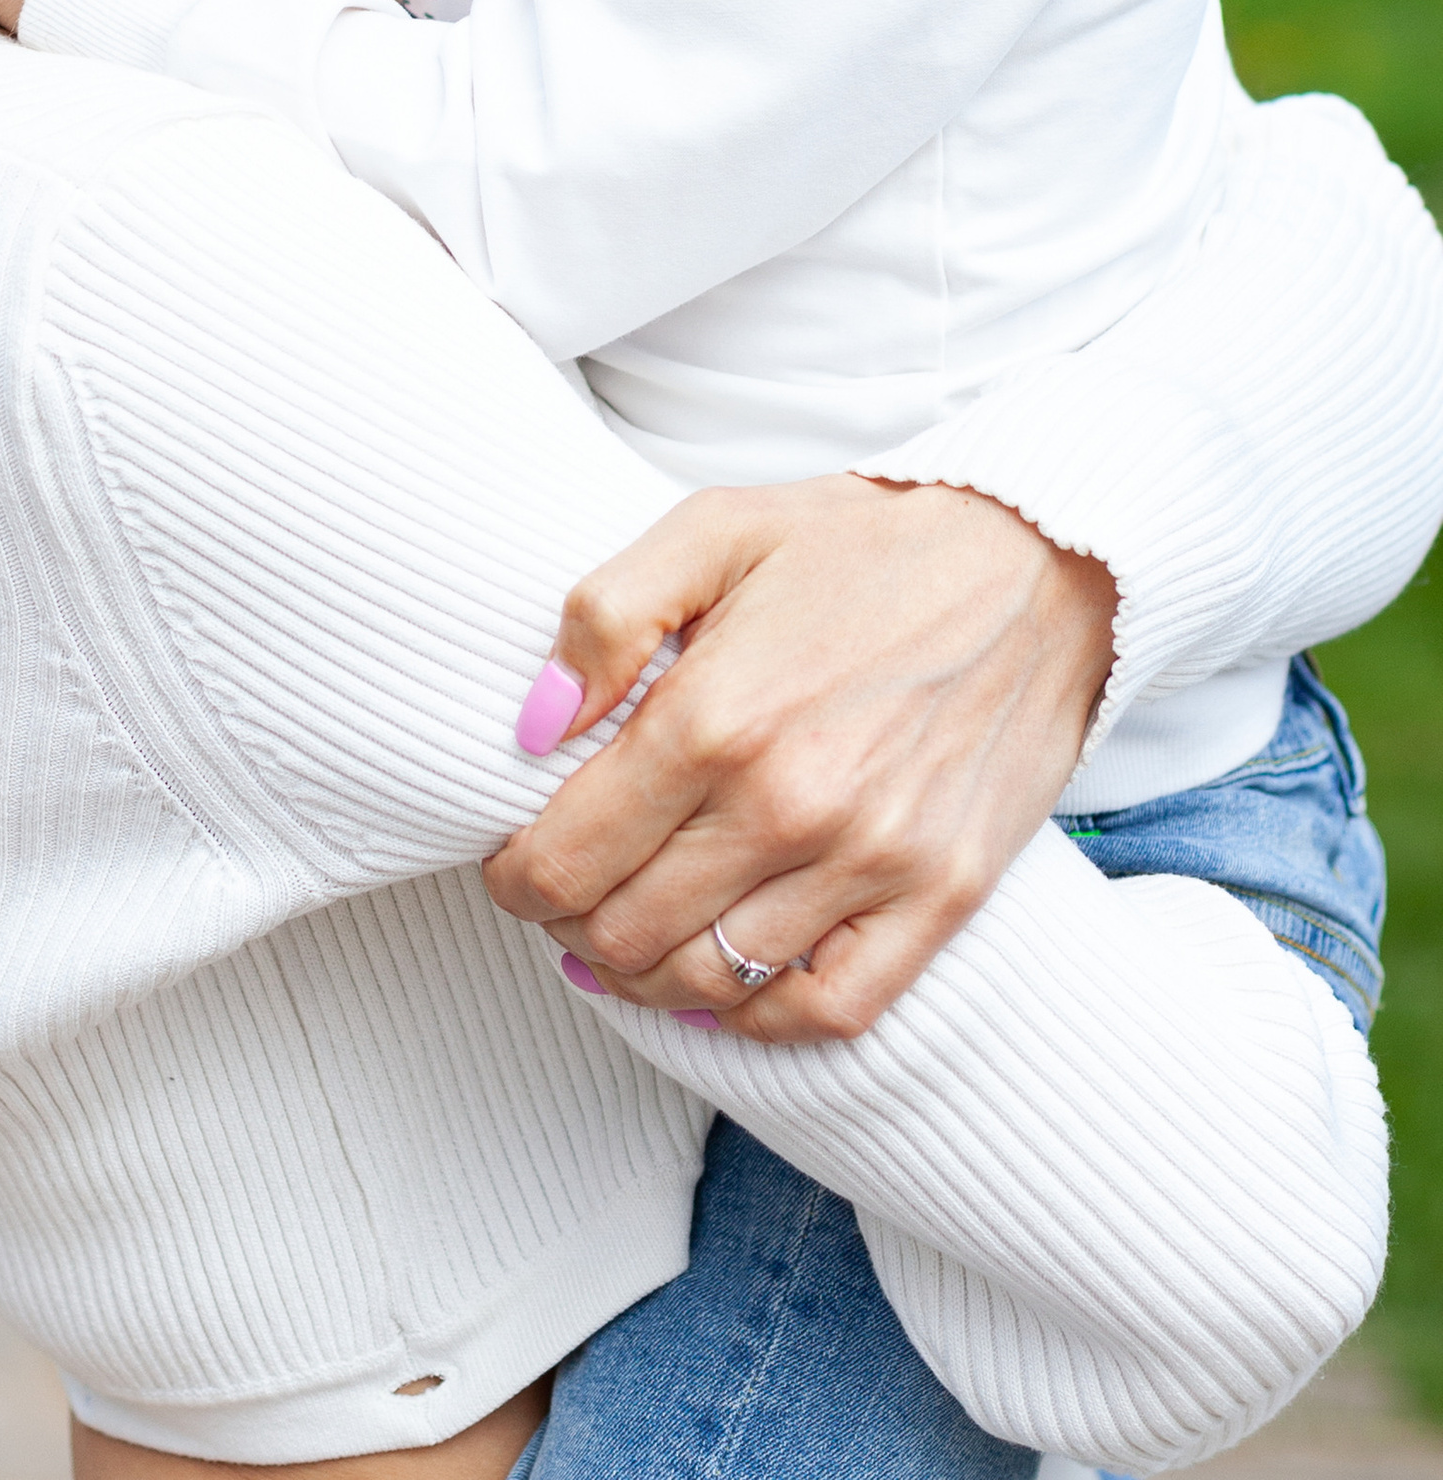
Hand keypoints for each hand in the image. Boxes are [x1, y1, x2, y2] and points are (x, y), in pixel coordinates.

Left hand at [481, 476, 1116, 1046]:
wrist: (1034, 561)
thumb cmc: (860, 543)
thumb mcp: (713, 528)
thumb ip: (606, 617)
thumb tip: (534, 723)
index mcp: (717, 713)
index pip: (571, 852)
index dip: (518, 878)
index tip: (511, 870)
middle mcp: (790, 802)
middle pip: (628, 930)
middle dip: (569, 926)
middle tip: (563, 901)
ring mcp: (873, 861)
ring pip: (712, 980)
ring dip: (645, 978)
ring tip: (622, 943)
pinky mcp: (943, 897)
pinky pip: (829, 1011)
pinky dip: (759, 1017)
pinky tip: (723, 983)